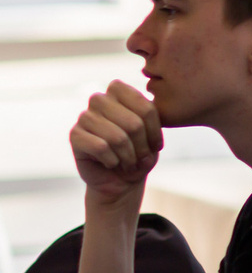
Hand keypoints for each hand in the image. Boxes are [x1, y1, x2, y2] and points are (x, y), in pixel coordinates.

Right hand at [71, 79, 161, 208]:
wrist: (121, 180)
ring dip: (128, 157)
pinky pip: (100, 147)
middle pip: (133, 124)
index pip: (146, 108)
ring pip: (117, 137)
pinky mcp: (74, 135)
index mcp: (120, 92)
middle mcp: (100, 99)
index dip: (155, 132)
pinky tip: (111, 163)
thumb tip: (136, 119)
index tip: (156, 146)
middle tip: (141, 158)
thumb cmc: (140, 154)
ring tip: (129, 163)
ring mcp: (85, 116)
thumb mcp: (154, 136)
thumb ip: (149, 120)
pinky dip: (113, 161)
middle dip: (142, 147)